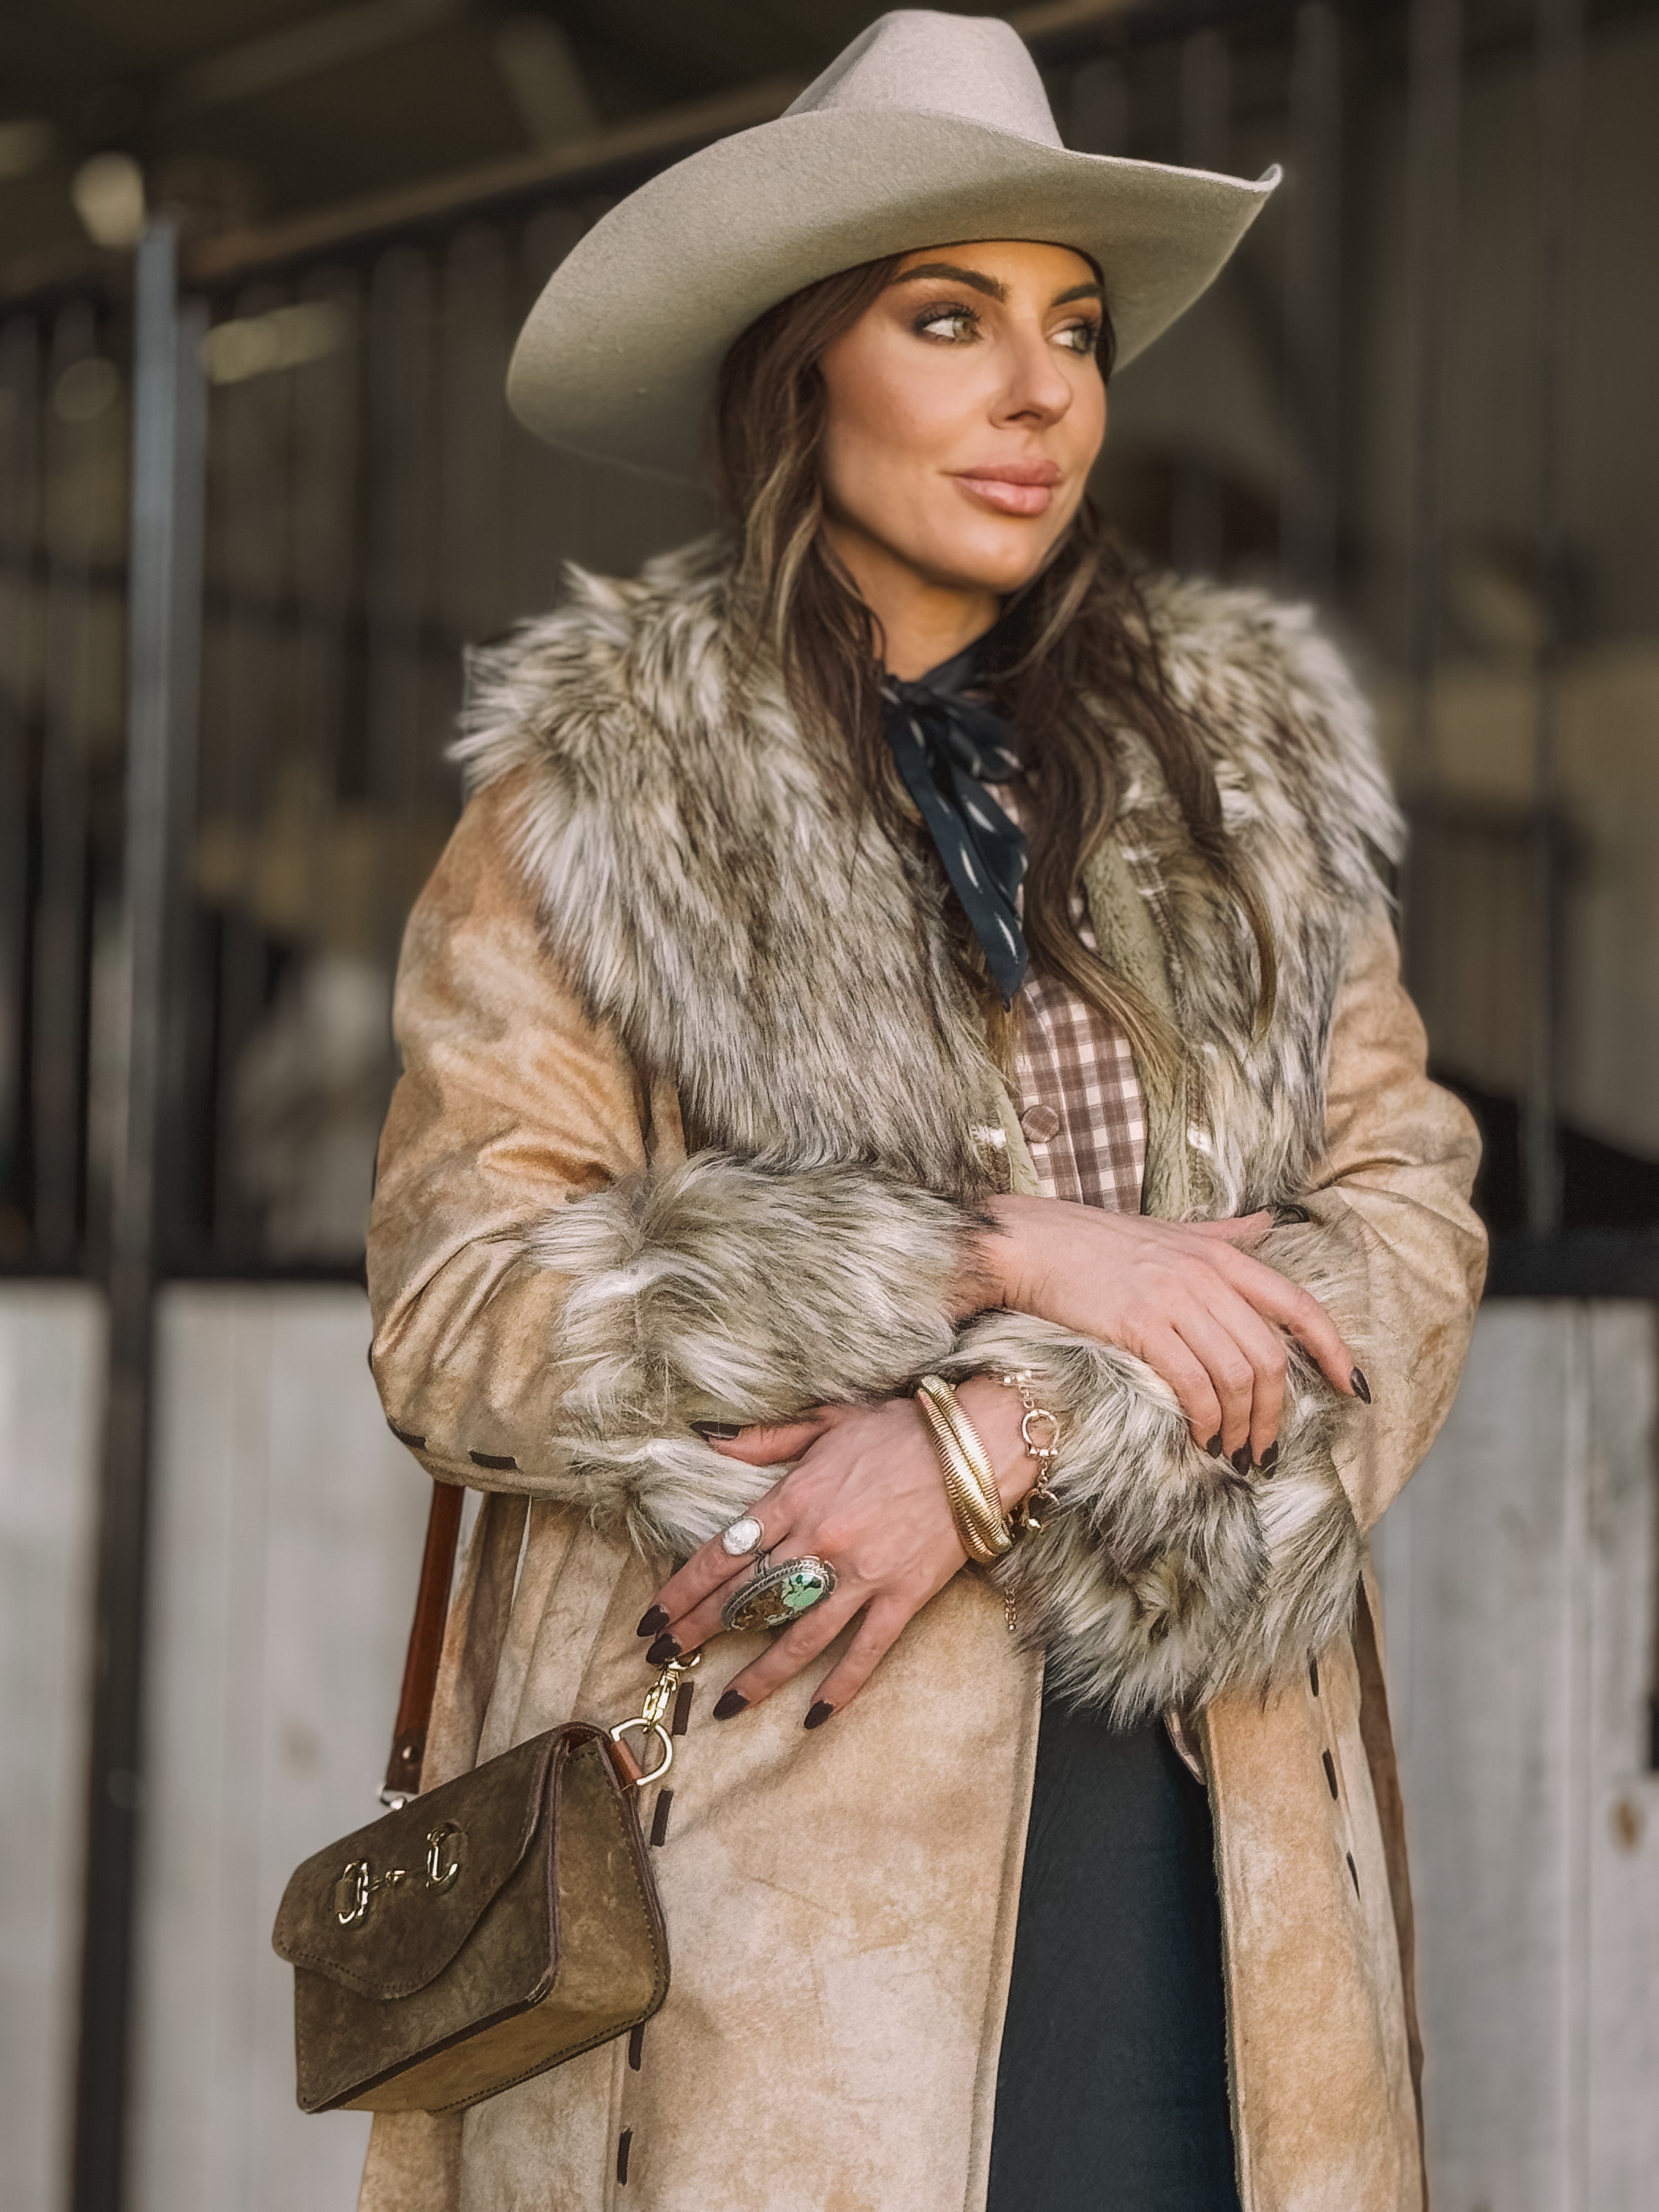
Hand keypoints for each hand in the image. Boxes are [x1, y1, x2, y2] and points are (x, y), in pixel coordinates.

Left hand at [641, 1379, 1028, 1725]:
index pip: (723, 1552)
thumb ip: (766, 1437)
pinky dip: (839, 1687)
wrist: (976, 1445)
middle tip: (665, 1658)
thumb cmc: (900, 1428)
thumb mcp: (828, 1419)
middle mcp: (820, 1541)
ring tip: (725, 1703)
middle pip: (748, 1597)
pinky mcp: (901, 1597)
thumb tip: (708, 1437)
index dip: (683, 1588)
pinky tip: (813, 1717)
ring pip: (798, 1636)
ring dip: (758, 1674)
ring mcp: (861, 1574)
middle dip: (702, 1630)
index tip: (653, 1615)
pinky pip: (864, 1652)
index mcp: (796, 1497)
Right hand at [969, 1197, 1359, 1466]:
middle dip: (1274, 1413)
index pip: (1300, 1305)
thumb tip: (1266, 1224)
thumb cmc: (1096, 1241)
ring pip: (1235, 1376)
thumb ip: (1224, 1233)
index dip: (1334, 1350)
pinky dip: (1204, 1419)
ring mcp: (1172, 1299)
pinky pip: (1191, 1383)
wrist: (1029, 1242)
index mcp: (1221, 1255)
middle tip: (1263, 1448)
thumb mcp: (1171, 1230)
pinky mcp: (1137, 1325)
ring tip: (1230, 1452)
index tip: (1352, 1388)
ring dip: (1240, 1426)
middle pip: (1269, 1356)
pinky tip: (1198, 1437)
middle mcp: (1205, 1275)